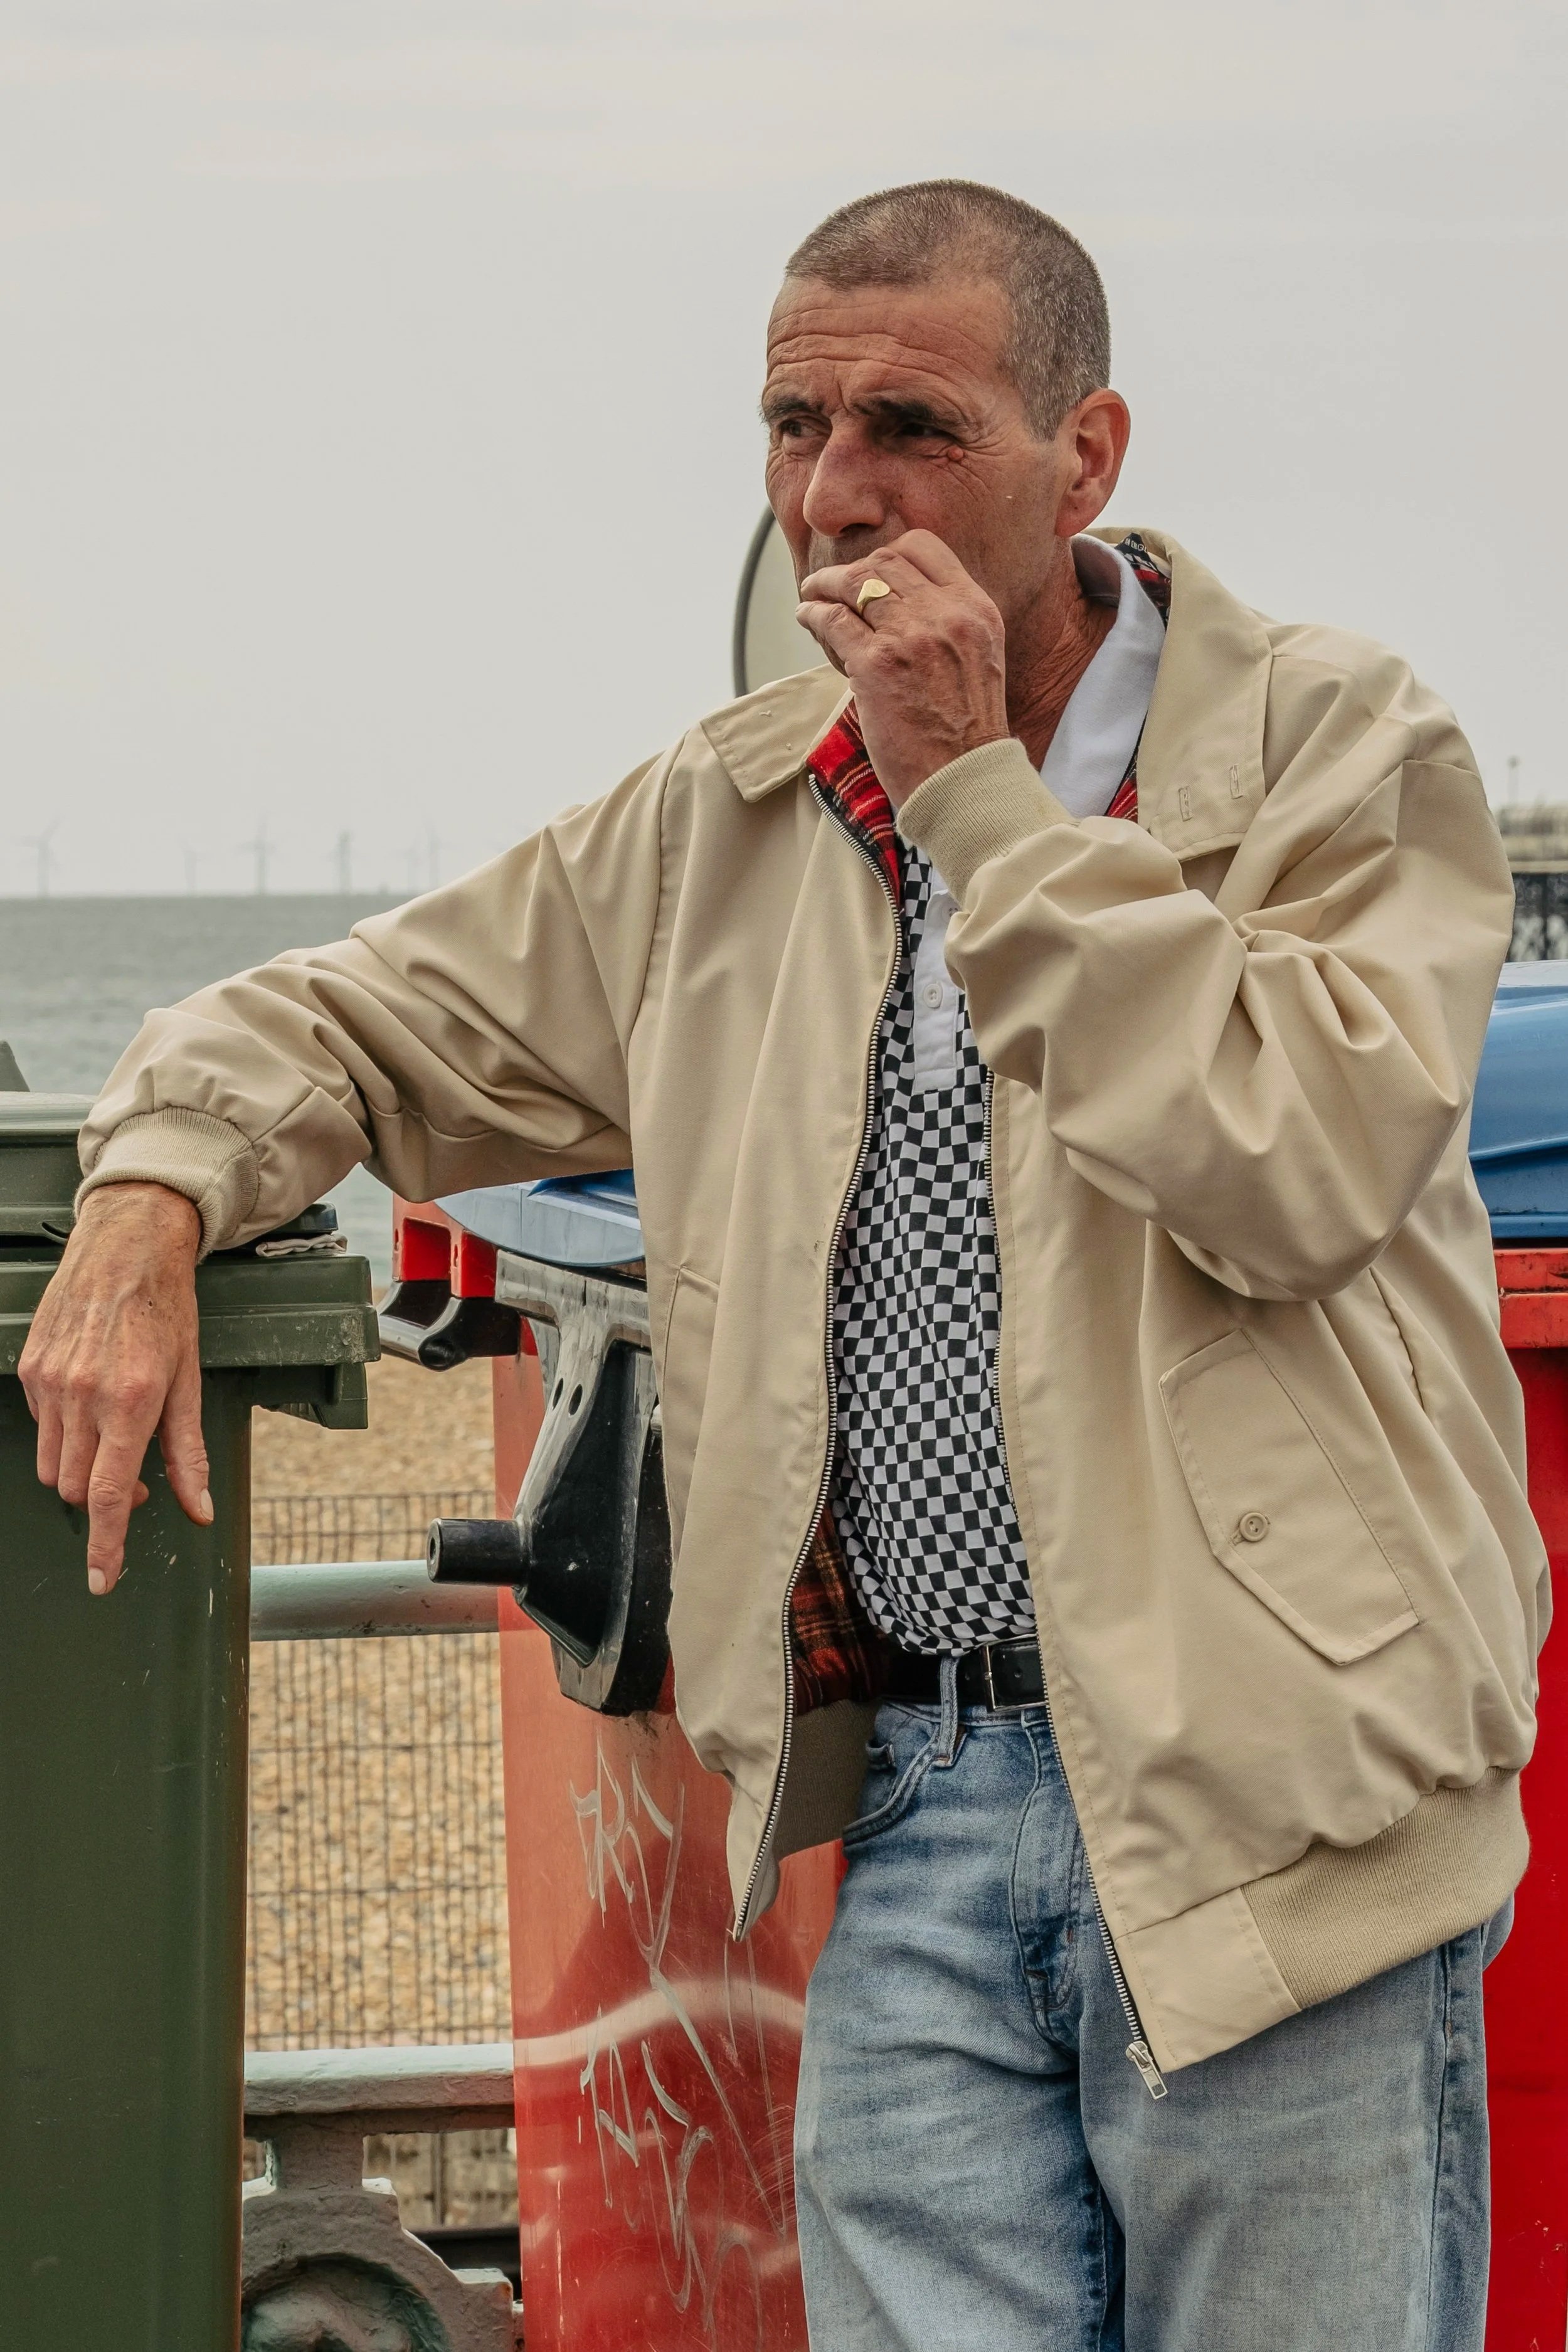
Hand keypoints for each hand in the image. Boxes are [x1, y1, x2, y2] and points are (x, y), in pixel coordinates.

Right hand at [19, 1182, 208, 1593]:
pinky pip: (40, 1426)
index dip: (105, 1545)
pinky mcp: (29, 1369)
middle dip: (103, 1501)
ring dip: (80, 1471)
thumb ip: (188, 1451)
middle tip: (135, 1482)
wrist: (125, 1248)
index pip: (108, 1493)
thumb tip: (198, 1508)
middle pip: (75, 1487)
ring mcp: (50, 1381)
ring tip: (114, 1443)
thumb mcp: (190, 1380)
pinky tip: (90, 1406)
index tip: (103, 1578)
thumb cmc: (165, 1310)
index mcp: (130, 1400)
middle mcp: (82, 1394)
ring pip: (51, 1464)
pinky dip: (64, 1433)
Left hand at [796, 530, 1009, 808]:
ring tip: (812, 596)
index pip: (926, 549)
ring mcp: (910, 637)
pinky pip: (833, 621)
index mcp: (975, 610)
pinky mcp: (876, 665)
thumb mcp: (979, 661)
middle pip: (885, 562)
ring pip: (855, 583)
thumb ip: (949, 625)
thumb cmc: (966, 735)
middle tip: (831, 583)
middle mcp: (946, 615)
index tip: (873, 570)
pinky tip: (808, 619)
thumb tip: (901, 604)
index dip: (891, 554)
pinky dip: (813, 615)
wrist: (963, 780)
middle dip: (852, 569)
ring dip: (825, 585)